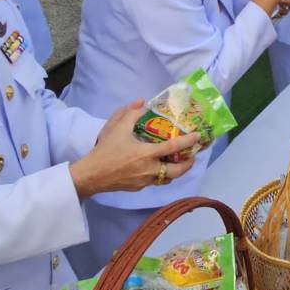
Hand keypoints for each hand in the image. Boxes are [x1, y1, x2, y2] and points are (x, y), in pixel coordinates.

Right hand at [69, 101, 198, 197]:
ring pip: (167, 179)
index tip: (198, 136)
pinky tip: (157, 167)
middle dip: (188, 164)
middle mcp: (149, 170)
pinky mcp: (138, 188)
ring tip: (178, 162)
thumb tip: (142, 101)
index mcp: (146, 154)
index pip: (173, 148)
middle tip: (192, 156)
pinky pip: (155, 182)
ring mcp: (145, 181)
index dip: (188, 142)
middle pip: (177, 171)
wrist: (91, 175)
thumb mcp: (116, 128)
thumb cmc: (105, 150)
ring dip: (176, 171)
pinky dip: (161, 175)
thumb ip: (130, 113)